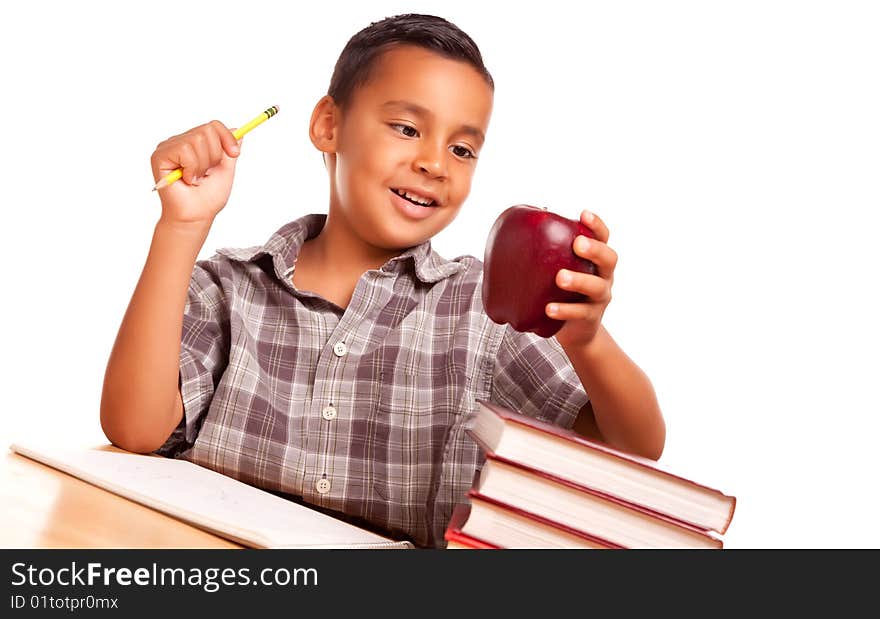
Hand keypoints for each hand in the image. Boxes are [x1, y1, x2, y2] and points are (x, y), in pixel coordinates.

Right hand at [150, 120, 241, 225]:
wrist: (195, 216)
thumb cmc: (207, 198)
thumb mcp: (225, 170)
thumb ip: (229, 151)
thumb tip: (236, 130)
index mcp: (195, 144)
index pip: (213, 126)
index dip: (226, 138)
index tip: (234, 154)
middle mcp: (180, 142)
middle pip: (207, 130)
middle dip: (214, 156)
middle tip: (205, 174)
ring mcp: (169, 147)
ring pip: (197, 139)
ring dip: (202, 164)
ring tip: (195, 178)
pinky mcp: (160, 155)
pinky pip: (185, 150)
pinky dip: (192, 168)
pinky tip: (186, 179)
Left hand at [547, 209, 617, 350]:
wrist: (573, 329)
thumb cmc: (559, 290)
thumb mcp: (554, 269)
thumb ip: (542, 252)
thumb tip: (509, 230)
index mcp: (595, 258)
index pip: (602, 237)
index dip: (596, 225)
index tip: (583, 214)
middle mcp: (603, 275)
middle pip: (609, 258)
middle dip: (595, 249)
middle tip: (577, 244)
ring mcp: (600, 298)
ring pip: (596, 287)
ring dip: (579, 280)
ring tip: (560, 278)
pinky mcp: (591, 318)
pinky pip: (581, 313)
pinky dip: (565, 310)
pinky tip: (549, 308)